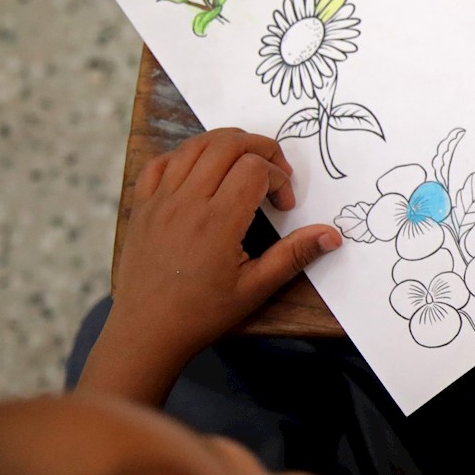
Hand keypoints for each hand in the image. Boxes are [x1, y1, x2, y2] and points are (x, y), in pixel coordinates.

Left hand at [100, 129, 340, 377]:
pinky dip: (187, 156)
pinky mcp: (142, 204)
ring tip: (244, 163)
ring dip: (226, 144)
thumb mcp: (256, 288)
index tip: (284, 206)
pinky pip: (162, 161)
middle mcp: (187, 201)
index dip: (279, 178)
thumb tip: (332, 235)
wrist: (146, 330)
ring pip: (195, 145)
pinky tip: (202, 173)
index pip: (255, 168)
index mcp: (218, 221)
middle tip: (274, 171)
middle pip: (227, 144)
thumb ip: (294, 255)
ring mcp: (160, 199)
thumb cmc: (202, 313)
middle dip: (260, 148)